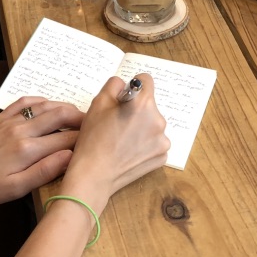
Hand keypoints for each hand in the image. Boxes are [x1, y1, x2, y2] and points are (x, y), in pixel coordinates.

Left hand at [0, 98, 86, 205]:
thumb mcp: (15, 189)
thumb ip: (44, 172)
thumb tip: (70, 157)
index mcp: (27, 149)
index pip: (66, 139)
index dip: (84, 139)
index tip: (97, 143)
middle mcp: (21, 130)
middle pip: (59, 115)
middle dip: (80, 118)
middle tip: (94, 126)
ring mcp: (11, 120)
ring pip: (45, 106)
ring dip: (64, 108)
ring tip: (78, 116)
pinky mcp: (2, 117)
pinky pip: (26, 101)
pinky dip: (42, 101)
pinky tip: (50, 106)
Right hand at [61, 74, 169, 207]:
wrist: (94, 175)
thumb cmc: (93, 138)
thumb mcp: (98, 103)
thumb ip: (114, 85)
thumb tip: (124, 84)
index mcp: (143, 104)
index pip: (145, 81)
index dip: (132, 85)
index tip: (124, 96)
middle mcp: (158, 120)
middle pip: (149, 105)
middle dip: (136, 109)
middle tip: (117, 123)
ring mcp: (163, 140)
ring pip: (152, 124)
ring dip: (141, 126)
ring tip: (122, 139)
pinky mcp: (162, 156)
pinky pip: (155, 142)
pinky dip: (144, 144)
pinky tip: (129, 151)